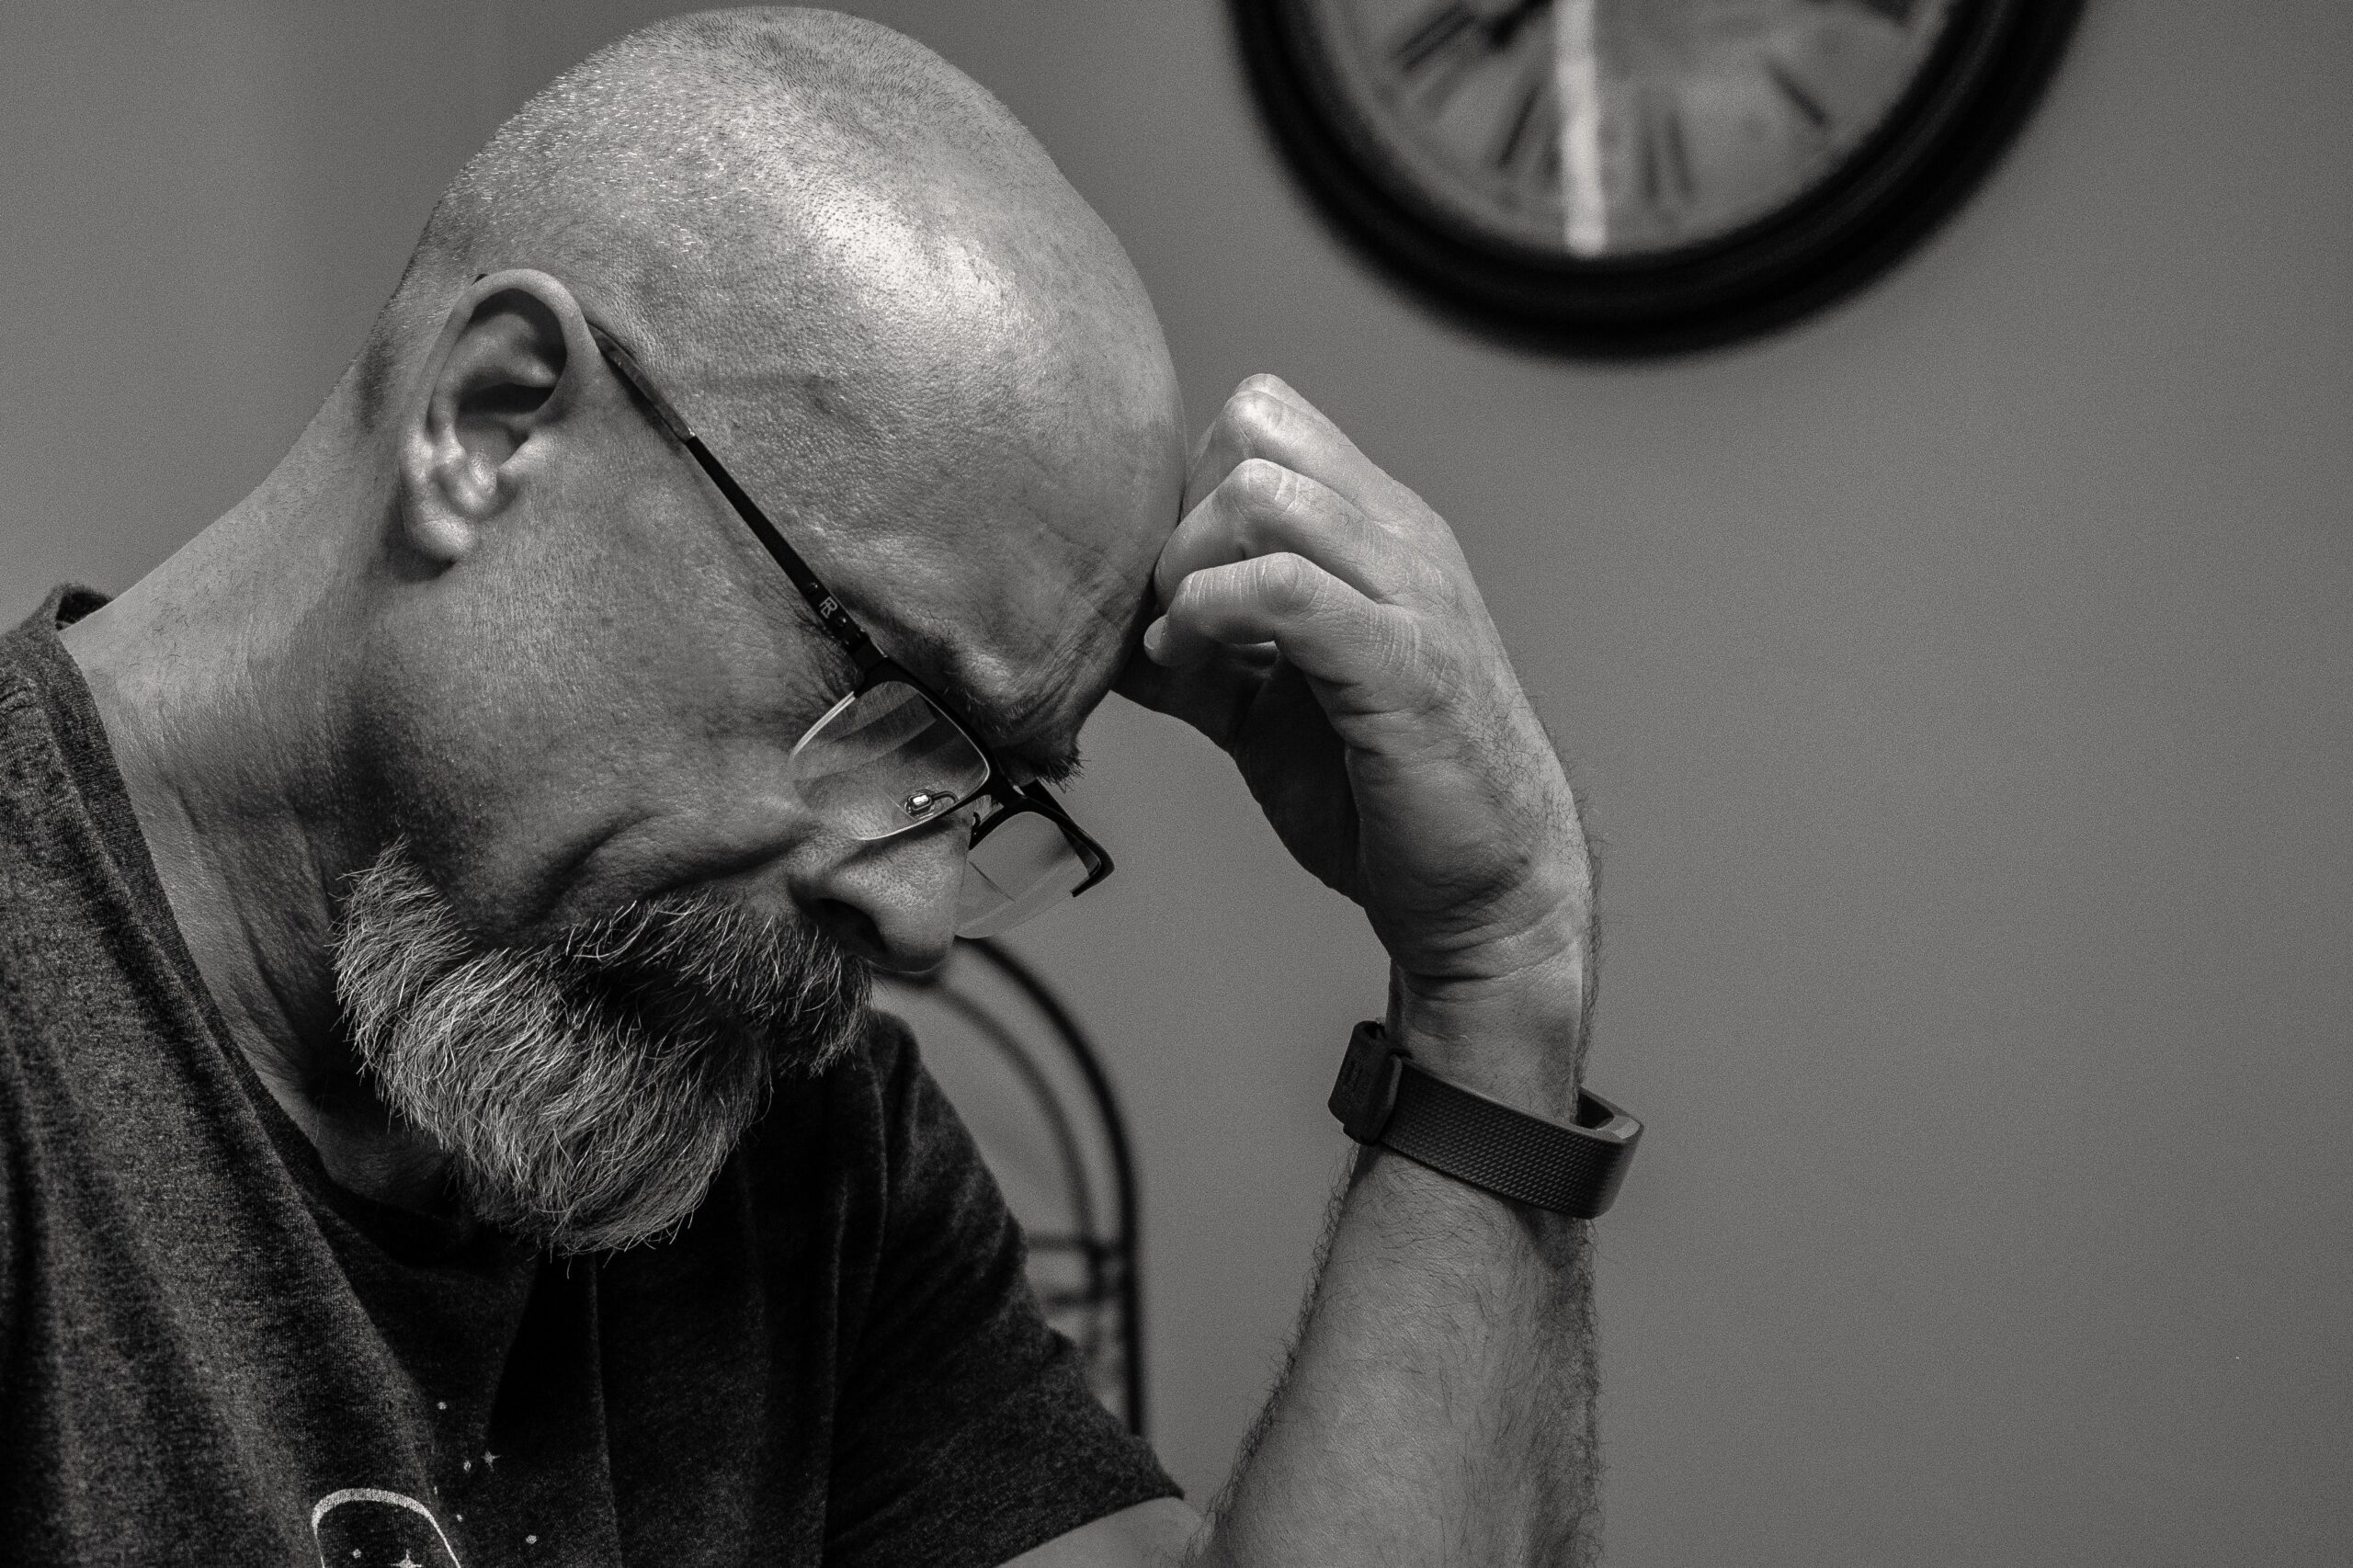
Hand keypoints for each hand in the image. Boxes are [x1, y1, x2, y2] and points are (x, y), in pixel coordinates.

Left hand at [1120, 376, 1594, 1097]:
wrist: (1490, 887)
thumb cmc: (1387, 795)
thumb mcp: (1273, 705)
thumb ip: (1205, 653)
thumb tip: (1111, 635)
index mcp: (1378, 530)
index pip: (1263, 416)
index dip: (1188, 487)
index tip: (1172, 587)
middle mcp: (1400, 539)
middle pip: (1253, 427)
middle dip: (1180, 514)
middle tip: (1170, 613)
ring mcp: (1409, 592)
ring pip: (1259, 492)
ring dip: (1188, 567)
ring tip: (1182, 645)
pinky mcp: (1403, 662)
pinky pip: (1281, 588)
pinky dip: (1208, 619)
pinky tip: (1195, 674)